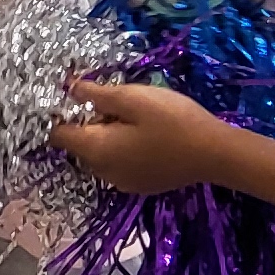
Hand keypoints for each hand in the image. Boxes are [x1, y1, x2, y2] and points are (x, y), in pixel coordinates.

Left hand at [55, 78, 232, 195]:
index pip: (59, 134)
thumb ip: (95, 94)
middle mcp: (103, 172)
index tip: (79, 96)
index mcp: (95, 151)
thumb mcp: (131, 98)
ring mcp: (123, 182)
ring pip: (100, 154)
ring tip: (135, 118)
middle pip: (79, 145)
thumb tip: (67, 88)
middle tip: (116, 103)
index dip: (62, 113)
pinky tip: (146, 136)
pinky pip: (118, 163)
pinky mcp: (141, 185)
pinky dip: (122, 149)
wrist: (216, 153)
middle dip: (88, 122)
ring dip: (107, 135)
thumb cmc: (172, 121)